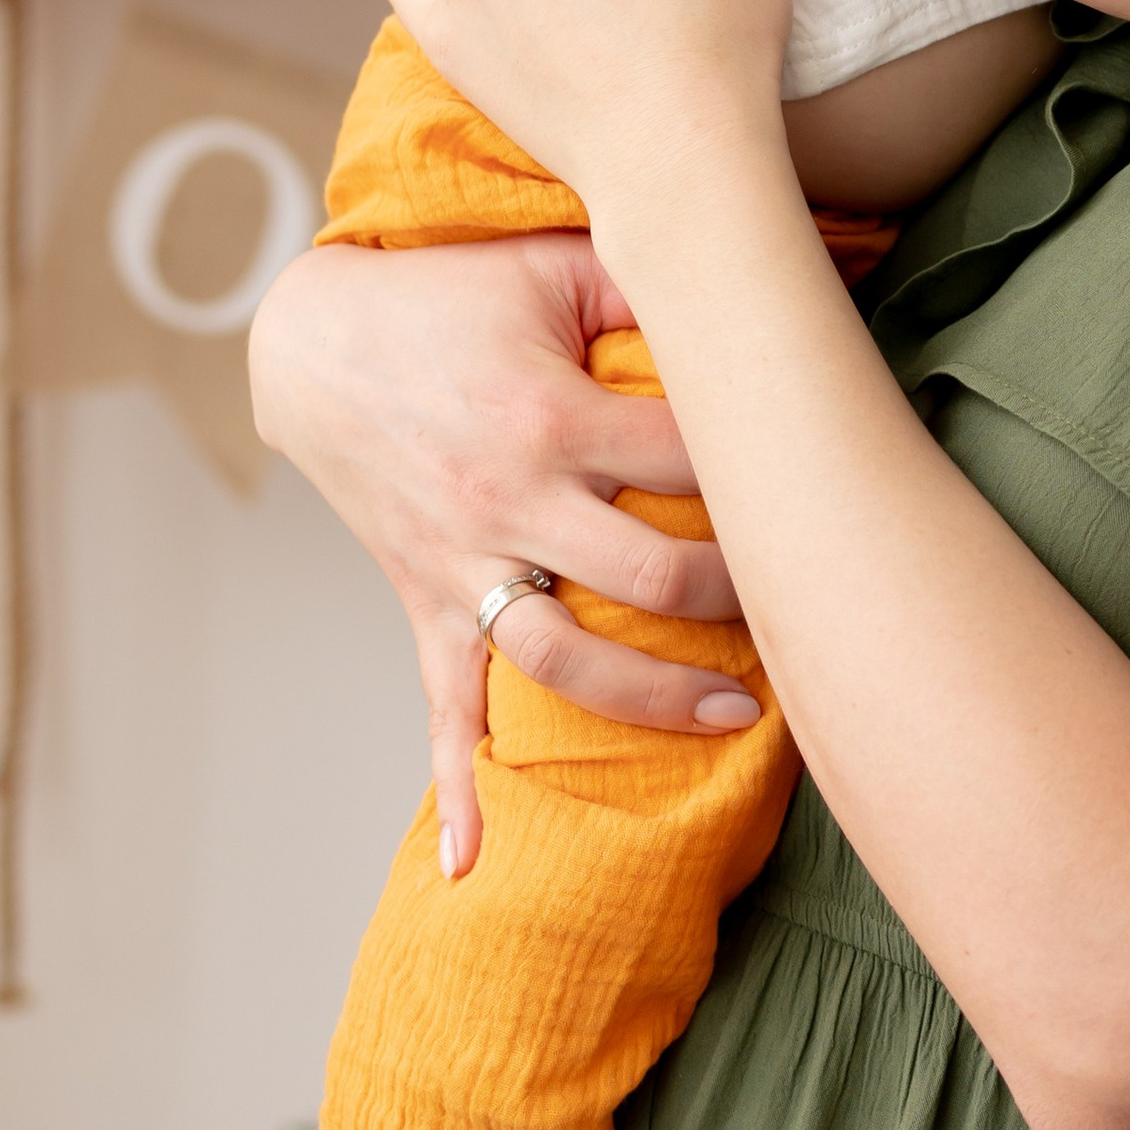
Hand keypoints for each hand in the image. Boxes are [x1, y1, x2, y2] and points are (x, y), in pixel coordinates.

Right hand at [248, 229, 750, 873]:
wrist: (313, 343)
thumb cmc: (447, 296)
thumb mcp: (547, 264)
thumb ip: (644, 274)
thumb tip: (745, 282)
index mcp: (550, 418)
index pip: (690, 462)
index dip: (763, 474)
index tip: (816, 487)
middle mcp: (508, 502)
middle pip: (648, 579)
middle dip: (737, 600)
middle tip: (803, 610)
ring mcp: (463, 562)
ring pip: (562, 661)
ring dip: (648, 700)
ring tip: (735, 719)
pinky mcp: (425, 600)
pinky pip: (440, 706)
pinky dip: (456, 788)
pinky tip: (469, 865)